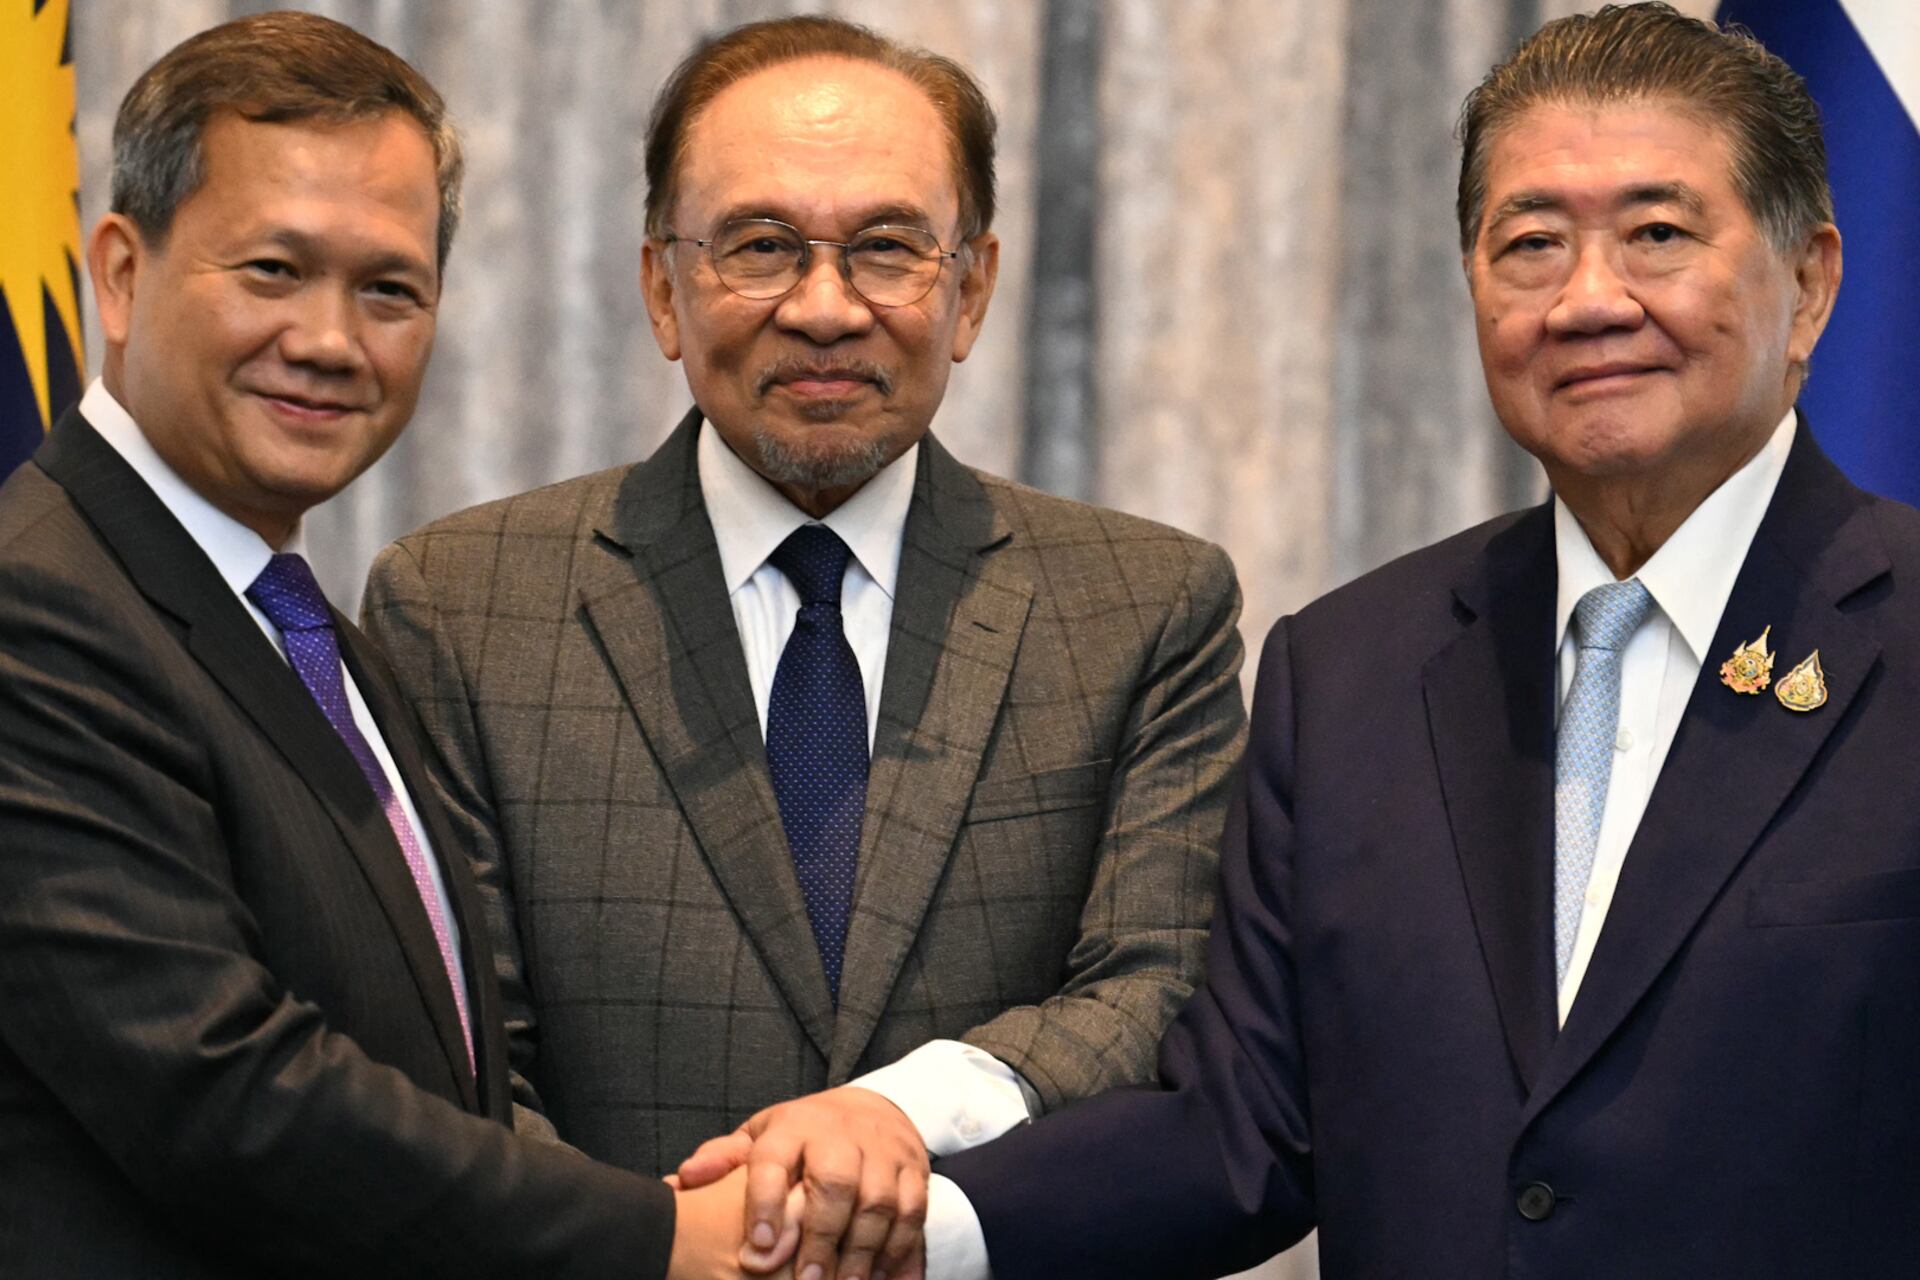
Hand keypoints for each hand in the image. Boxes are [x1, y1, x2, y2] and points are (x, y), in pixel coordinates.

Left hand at [677, 1086, 928, 1279]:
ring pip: (880, 1201)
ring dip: (864, 1250)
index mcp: (794, 1128)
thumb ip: (724, 1158)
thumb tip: (681, 1179)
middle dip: (823, 1236)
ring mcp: (883, 1152)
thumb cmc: (803, 1135)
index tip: (758, 1248)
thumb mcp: (761, 1136)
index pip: (775, 1158)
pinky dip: (903, 1251)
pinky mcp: (915, 1171)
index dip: (766, 1202)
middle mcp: (842, 1136)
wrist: (872, 1108)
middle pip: (836, 1182)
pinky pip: (914, 1213)